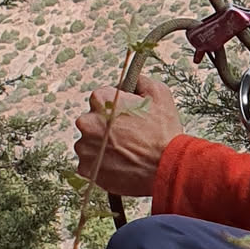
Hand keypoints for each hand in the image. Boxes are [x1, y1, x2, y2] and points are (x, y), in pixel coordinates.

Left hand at [73, 73, 182, 195]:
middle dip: (107, 127)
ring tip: (126, 151)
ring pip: (91, 143)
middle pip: (93, 121)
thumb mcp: (159, 93)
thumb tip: (132, 80)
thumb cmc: (162, 134)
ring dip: (104, 146)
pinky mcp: (86, 168)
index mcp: (101, 100)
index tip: (127, 116)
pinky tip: (120, 163)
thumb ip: (140, 80)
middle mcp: (86, 122)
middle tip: (129, 135)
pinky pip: (91, 163)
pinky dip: (103, 164)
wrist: (165, 168)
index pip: (101, 98)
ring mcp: (84, 147)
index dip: (117, 107)